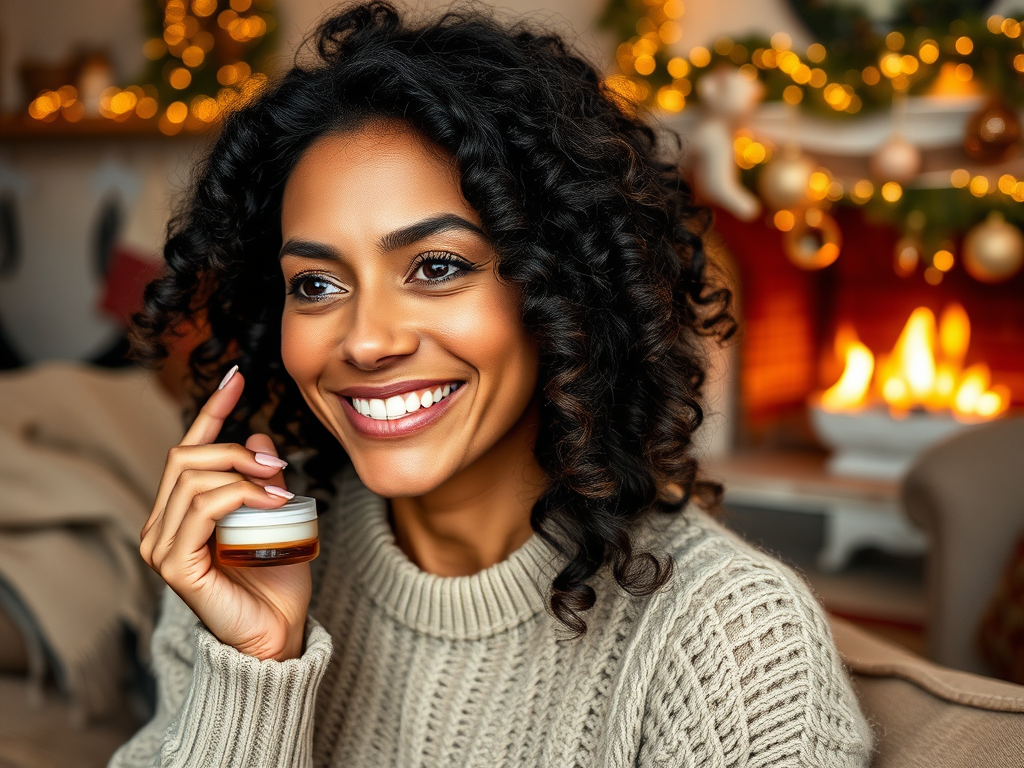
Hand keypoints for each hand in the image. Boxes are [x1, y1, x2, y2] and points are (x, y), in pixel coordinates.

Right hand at [140, 367, 311, 660]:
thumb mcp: (278, 516)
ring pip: (193, 477)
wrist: (278, 632)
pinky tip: (271, 502)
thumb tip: (261, 438)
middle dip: (233, 449)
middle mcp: (163, 525)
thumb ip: (265, 480)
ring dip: (242, 472)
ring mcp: (162, 545)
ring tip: (279, 488)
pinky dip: (240, 495)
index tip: (237, 378)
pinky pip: (203, 508)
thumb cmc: (276, 580)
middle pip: (186, 456)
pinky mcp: (174, 564)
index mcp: (182, 511)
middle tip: (276, 466)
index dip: (213, 410)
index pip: (189, 448)